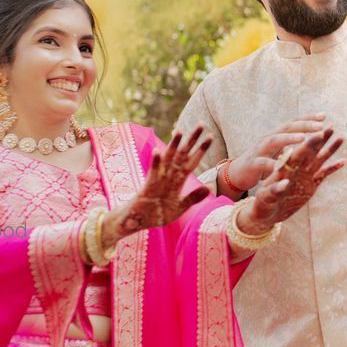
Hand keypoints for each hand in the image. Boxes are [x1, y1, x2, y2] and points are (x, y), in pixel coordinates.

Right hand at [103, 127, 211, 246]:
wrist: (137, 222)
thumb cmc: (157, 214)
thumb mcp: (179, 207)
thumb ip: (192, 198)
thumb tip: (208, 189)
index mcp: (177, 181)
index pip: (191, 162)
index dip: (200, 150)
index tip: (210, 137)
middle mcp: (168, 176)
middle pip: (182, 155)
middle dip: (191, 140)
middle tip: (202, 124)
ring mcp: (158, 180)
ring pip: (167, 160)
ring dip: (173, 146)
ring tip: (180, 131)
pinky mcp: (148, 187)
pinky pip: (152, 173)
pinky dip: (155, 163)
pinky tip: (158, 151)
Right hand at [224, 114, 326, 192]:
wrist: (239, 173)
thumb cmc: (263, 160)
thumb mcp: (278, 150)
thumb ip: (290, 142)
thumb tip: (309, 135)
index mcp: (277, 135)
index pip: (294, 123)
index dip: (308, 118)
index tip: (324, 116)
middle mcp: (268, 138)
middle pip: (287, 127)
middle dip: (304, 126)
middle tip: (320, 126)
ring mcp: (259, 149)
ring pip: (274, 140)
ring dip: (289, 138)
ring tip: (303, 138)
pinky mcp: (252, 163)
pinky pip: (262, 162)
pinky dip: (272, 164)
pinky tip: (282, 166)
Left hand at [236, 127, 343, 235]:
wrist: (265, 213)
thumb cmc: (262, 204)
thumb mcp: (266, 197)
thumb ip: (275, 190)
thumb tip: (284, 182)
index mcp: (284, 169)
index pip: (298, 152)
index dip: (308, 143)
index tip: (318, 132)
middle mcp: (296, 170)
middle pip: (311, 151)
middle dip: (320, 139)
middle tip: (331, 126)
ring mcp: (304, 177)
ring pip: (319, 159)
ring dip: (329, 149)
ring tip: (340, 137)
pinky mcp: (310, 187)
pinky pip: (323, 175)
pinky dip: (332, 168)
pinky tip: (343, 161)